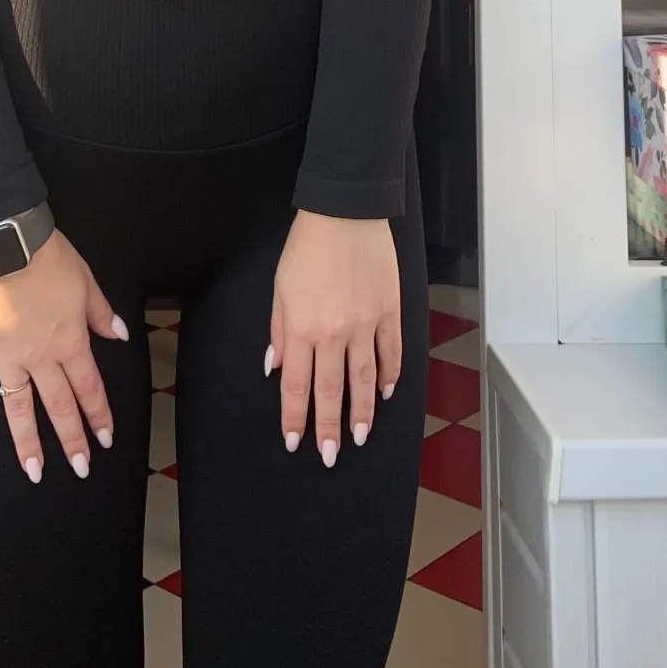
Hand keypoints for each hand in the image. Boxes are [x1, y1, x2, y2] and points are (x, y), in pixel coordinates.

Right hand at [0, 228, 128, 481]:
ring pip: (19, 407)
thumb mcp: (87, 281)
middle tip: (79, 469)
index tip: (104, 440)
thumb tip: (119, 335)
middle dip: (71, 440)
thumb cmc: (48, 257)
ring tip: (34, 472)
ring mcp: (7, 357)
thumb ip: (101, 313)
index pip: (88, 387)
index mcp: (69, 341)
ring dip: (27, 442)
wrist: (6, 242)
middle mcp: (40, 357)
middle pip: (58, 406)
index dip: (98, 415)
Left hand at [267, 211, 400, 467]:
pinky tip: (387, 392)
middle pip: (331, 390)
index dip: (295, 416)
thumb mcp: (280, 287)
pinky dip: (390, 374)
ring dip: (363, 412)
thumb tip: (275, 365)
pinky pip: (391, 352)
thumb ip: (279, 330)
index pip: (297, 384)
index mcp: (302, 327)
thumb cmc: (306, 247)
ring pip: (365, 379)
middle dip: (330, 427)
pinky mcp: (389, 311)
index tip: (295, 441)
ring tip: (361, 436)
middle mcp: (334, 332)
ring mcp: (366, 324)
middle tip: (331, 455)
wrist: (344, 212)